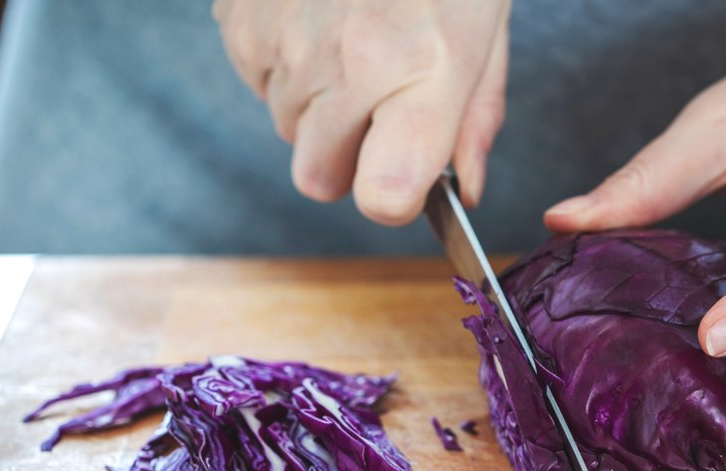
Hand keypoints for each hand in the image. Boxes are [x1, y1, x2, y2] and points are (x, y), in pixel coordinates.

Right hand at [213, 0, 509, 222]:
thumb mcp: (486, 33)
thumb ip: (474, 121)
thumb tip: (464, 192)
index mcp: (420, 73)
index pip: (382, 197)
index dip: (394, 197)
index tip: (409, 176)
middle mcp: (345, 64)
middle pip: (323, 177)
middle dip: (352, 154)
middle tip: (383, 98)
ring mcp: (283, 41)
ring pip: (288, 130)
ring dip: (319, 107)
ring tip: (355, 40)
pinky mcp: (239, 19)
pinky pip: (259, 82)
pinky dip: (286, 67)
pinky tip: (319, 19)